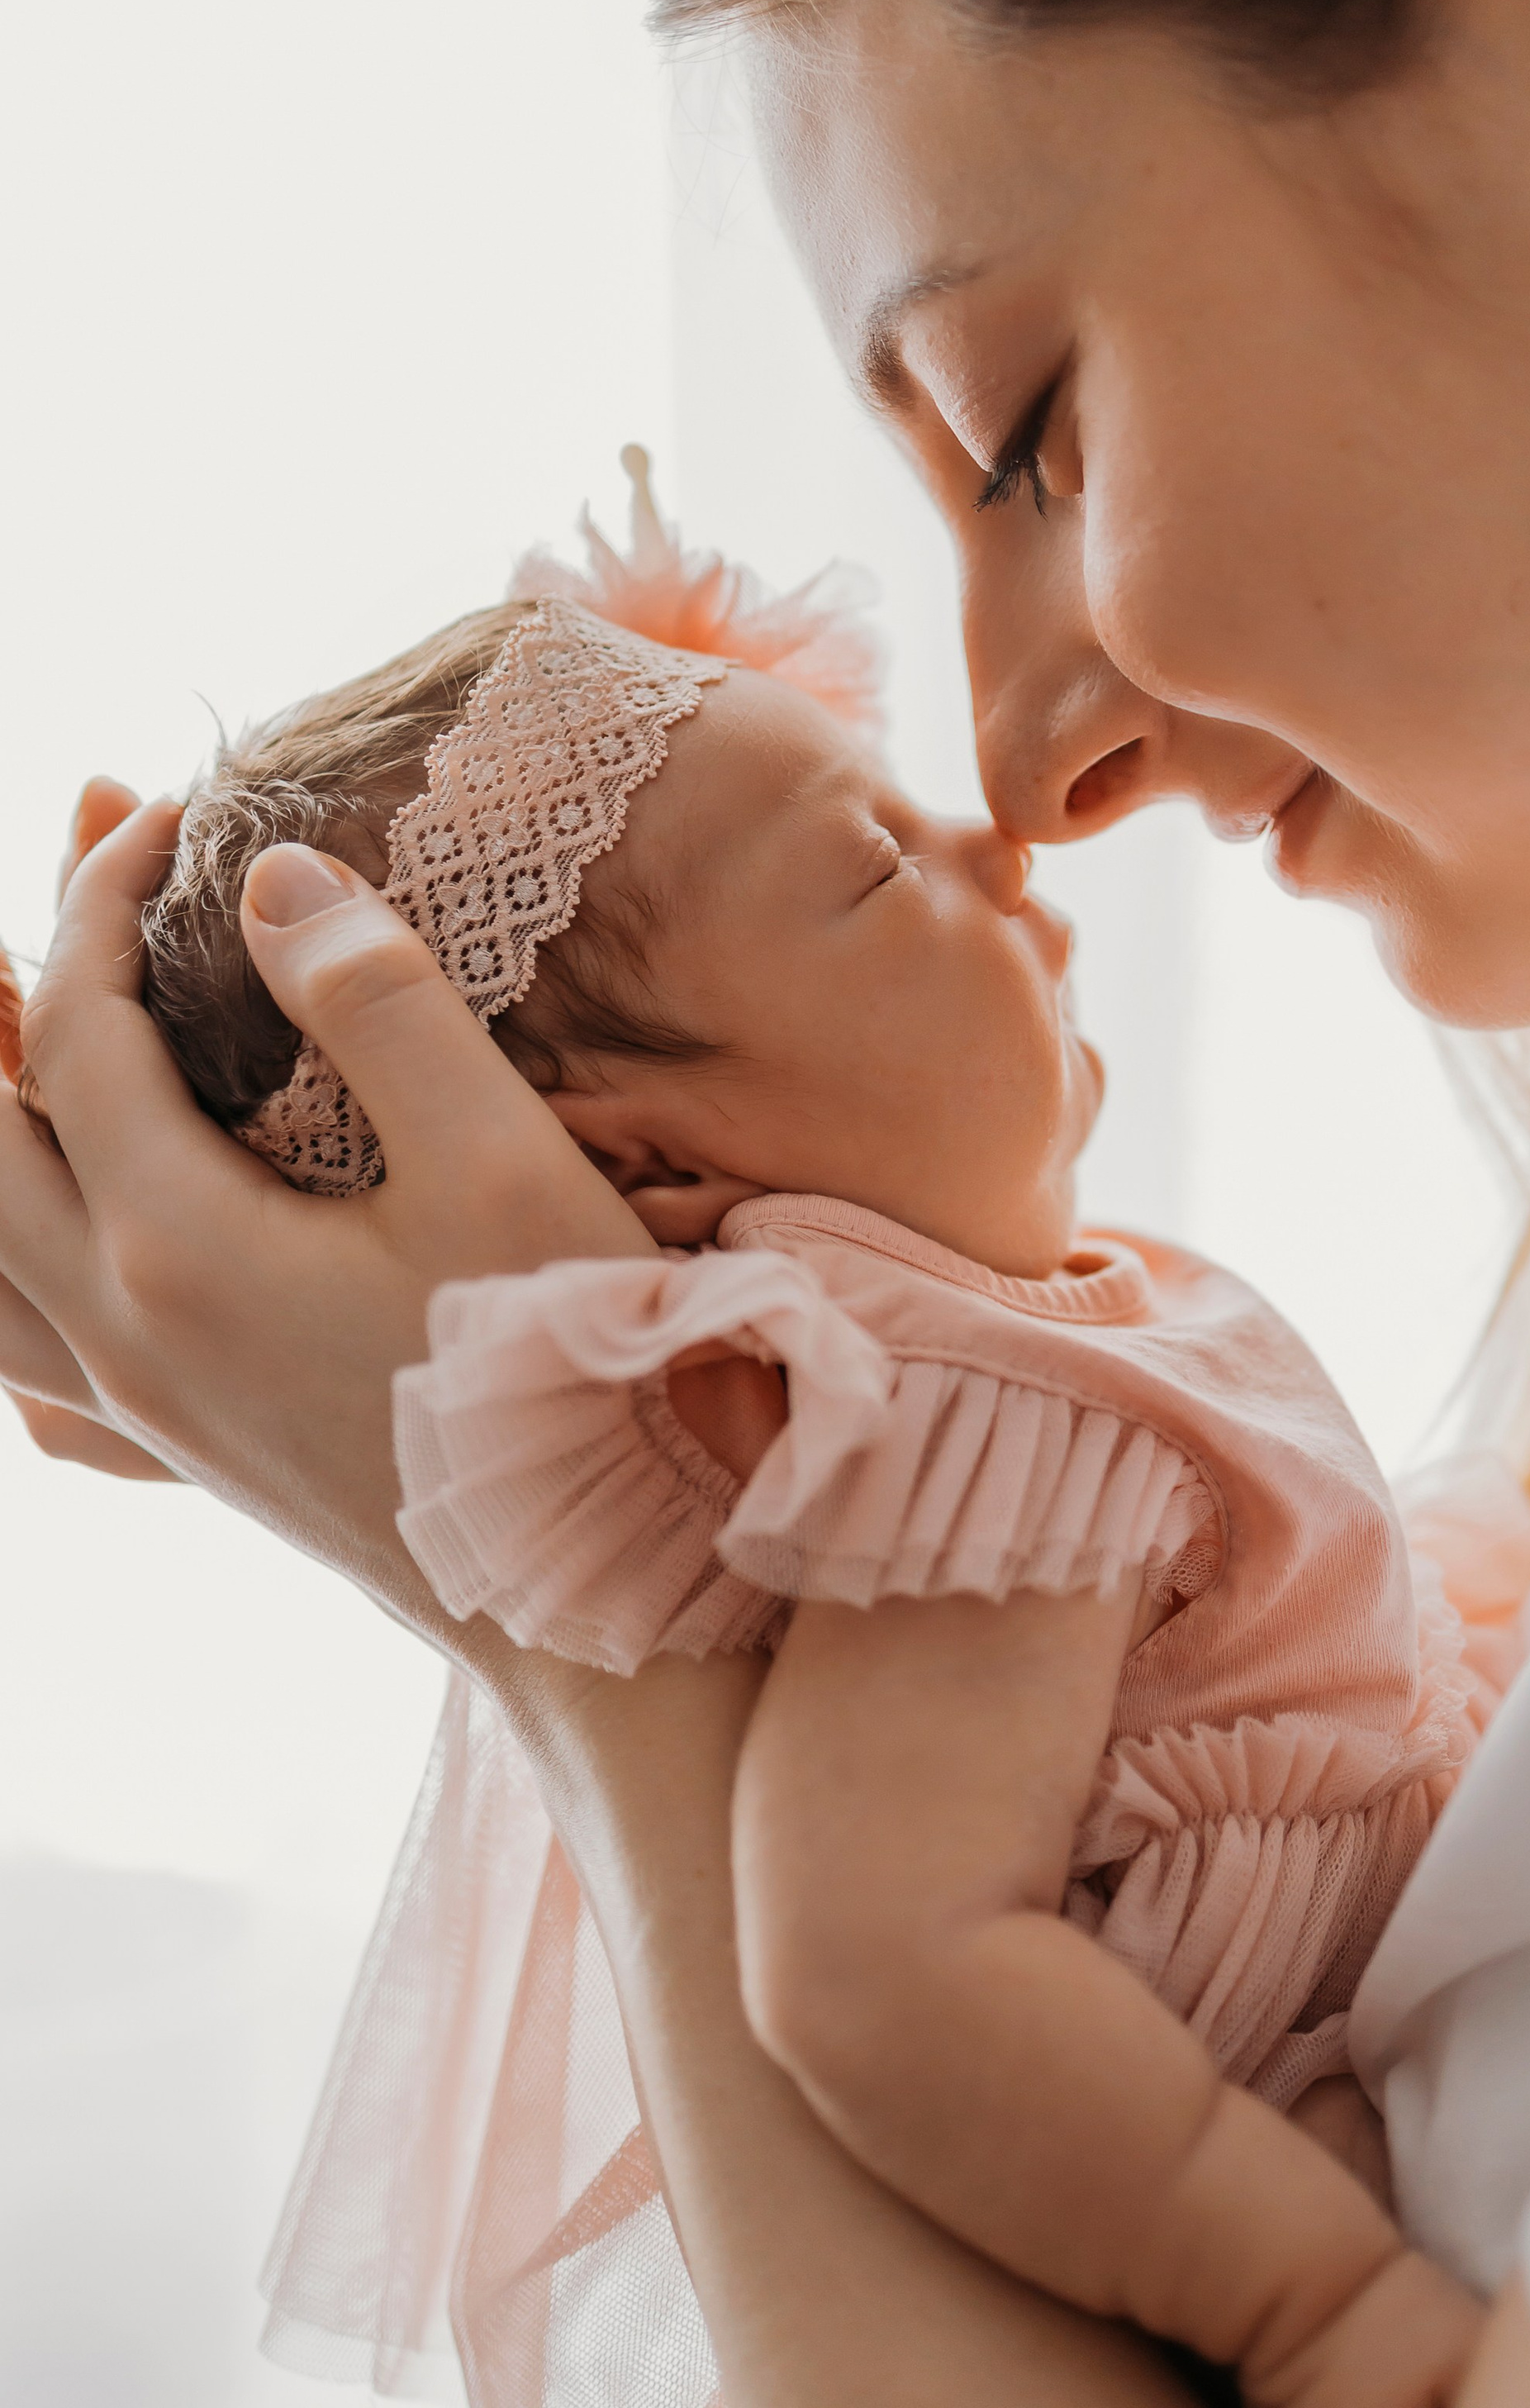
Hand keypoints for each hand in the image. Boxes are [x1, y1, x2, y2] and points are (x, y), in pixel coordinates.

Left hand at [0, 801, 653, 1622]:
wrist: (594, 1598)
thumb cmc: (568, 1381)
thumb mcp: (500, 1168)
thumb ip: (383, 1005)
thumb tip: (273, 878)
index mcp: (180, 1249)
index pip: (78, 1032)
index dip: (102, 899)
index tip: (168, 809)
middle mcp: (124, 1330)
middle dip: (8, 992)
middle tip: (68, 883)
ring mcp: (144, 1404)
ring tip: (15, 1044)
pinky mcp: (187, 1448)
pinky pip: (26, 1351)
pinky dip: (10, 1268)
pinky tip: (59, 1249)